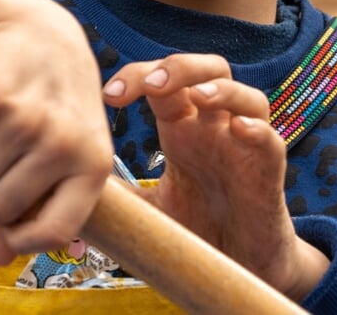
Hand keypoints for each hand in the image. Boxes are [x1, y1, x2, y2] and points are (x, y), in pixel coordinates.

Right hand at [0, 0, 112, 264]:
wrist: (43, 34)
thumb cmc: (56, 104)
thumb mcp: (66, 154)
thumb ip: (36, 208)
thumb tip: (0, 258)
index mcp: (93, 164)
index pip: (55, 230)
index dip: (22, 240)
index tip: (5, 232)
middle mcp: (65, 144)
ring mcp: (28, 120)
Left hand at [103, 54, 330, 299]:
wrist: (237, 269)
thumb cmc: (197, 230)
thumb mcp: (148, 208)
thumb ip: (117, 190)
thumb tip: (64, 180)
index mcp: (184, 127)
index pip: (164, 80)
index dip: (139, 74)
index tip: (110, 95)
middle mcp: (216, 127)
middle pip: (209, 69)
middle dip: (180, 66)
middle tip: (151, 83)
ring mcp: (245, 147)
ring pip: (247, 96)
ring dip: (222, 88)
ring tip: (196, 96)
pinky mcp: (268, 175)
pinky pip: (272, 141)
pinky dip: (258, 129)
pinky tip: (239, 129)